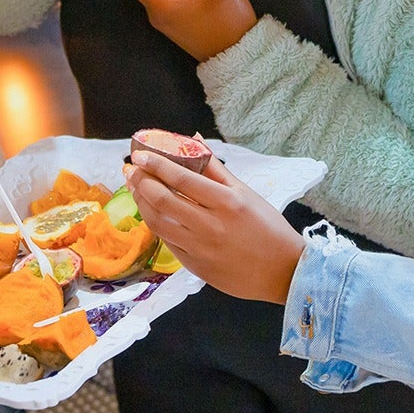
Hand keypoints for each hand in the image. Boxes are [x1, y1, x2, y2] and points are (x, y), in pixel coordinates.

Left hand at [124, 149, 303, 304]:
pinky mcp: (194, 266)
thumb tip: (192, 139)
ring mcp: (200, 249)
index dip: (155, 165)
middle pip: (163, 200)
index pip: (182, 179)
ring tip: (136, 188)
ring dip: (141, 202)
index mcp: (227, 202)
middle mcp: (210, 225)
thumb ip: (215, 167)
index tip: (139, 154)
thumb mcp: (245, 192)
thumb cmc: (268, 228)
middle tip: (131, 169)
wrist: (283, 273)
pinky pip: (167, 241)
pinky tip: (151, 211)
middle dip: (141, 181)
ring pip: (158, 222)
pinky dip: (155, 223)